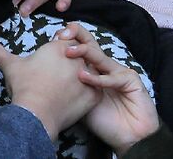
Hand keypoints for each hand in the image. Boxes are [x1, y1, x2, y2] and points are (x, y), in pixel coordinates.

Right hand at [0, 31, 98, 139]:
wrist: (36, 114)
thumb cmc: (24, 86)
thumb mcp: (9, 64)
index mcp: (59, 47)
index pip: (67, 40)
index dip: (59, 49)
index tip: (50, 62)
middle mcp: (77, 58)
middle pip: (80, 54)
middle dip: (71, 62)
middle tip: (57, 77)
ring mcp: (88, 76)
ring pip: (89, 71)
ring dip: (81, 77)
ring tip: (66, 88)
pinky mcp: (94, 94)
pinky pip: (95, 90)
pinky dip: (87, 94)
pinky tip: (74, 99)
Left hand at [59, 23, 158, 156]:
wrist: (128, 138)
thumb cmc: (103, 122)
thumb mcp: (78, 101)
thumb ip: (67, 87)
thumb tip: (41, 75)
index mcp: (93, 69)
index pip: (80, 47)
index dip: (67, 41)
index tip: (52, 40)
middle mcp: (105, 67)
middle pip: (90, 43)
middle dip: (76, 34)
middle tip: (62, 35)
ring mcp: (118, 71)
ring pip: (99, 56)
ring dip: (83, 52)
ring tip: (68, 52)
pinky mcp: (131, 79)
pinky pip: (112, 77)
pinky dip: (97, 78)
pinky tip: (83, 77)